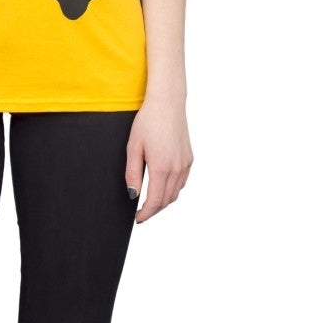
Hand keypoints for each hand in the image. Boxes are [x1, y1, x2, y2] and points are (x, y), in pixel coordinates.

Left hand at [124, 95, 191, 222]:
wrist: (167, 104)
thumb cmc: (147, 122)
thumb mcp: (133, 147)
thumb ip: (132, 173)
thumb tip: (133, 194)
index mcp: (162, 168)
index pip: (155, 201)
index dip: (146, 213)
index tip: (137, 218)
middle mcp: (177, 169)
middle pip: (166, 200)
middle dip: (154, 210)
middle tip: (141, 213)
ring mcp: (185, 164)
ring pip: (176, 193)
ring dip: (163, 201)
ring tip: (150, 202)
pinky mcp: (189, 158)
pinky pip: (182, 182)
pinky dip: (172, 190)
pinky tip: (162, 186)